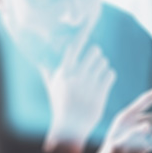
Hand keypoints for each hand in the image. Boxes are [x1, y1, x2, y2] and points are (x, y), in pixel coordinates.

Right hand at [42, 24, 116, 152]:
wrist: (70, 126)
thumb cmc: (60, 105)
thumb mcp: (52, 86)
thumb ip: (49, 70)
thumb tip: (40, 57)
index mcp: (64, 73)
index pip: (74, 47)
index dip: (82, 35)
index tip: (87, 25)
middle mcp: (76, 77)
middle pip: (94, 52)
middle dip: (96, 54)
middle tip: (95, 58)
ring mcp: (89, 85)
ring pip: (104, 63)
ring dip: (103, 65)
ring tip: (99, 71)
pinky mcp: (100, 93)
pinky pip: (110, 75)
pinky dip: (110, 75)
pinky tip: (106, 78)